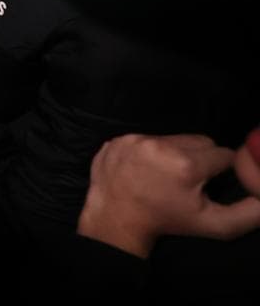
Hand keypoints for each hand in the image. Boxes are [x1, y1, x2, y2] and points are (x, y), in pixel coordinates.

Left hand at [77, 133, 259, 257]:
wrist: (116, 222)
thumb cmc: (168, 222)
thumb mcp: (213, 224)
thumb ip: (248, 212)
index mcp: (186, 165)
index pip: (223, 155)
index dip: (221, 169)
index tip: (209, 182)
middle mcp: (159, 146)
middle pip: (200, 141)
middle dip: (201, 158)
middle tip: (189, 179)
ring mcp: (134, 140)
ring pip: (173, 138)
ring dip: (175, 153)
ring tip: (167, 174)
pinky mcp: (116, 139)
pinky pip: (146, 138)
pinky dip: (150, 151)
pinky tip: (145, 170)